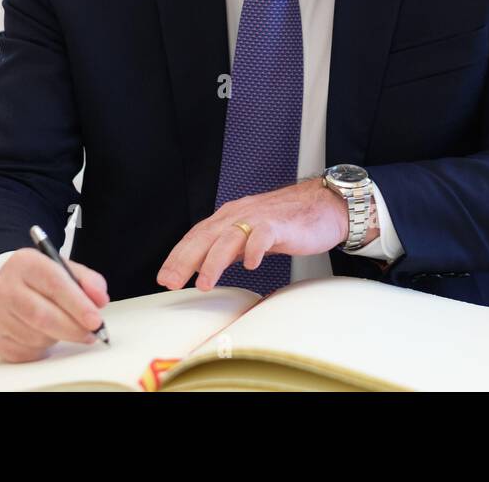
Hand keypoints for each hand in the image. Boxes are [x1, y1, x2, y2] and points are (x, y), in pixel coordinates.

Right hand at [0, 249, 109, 362]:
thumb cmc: (36, 279)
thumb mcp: (62, 268)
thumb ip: (87, 280)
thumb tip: (100, 301)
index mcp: (27, 264)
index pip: (55, 285)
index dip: (78, 305)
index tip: (96, 320)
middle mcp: (6, 289)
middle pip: (43, 316)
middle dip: (73, 329)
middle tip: (92, 334)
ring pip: (36, 337)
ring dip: (58, 337)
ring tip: (64, 327)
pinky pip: (26, 352)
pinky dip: (43, 348)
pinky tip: (45, 335)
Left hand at [156, 178, 348, 291]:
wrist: (324, 205)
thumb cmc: (287, 222)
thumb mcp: (250, 234)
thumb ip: (228, 247)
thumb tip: (203, 266)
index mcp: (230, 217)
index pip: (197, 235)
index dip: (178, 256)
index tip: (164, 277)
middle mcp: (240, 214)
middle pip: (206, 236)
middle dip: (185, 259)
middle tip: (172, 282)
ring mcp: (260, 218)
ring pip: (230, 237)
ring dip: (214, 260)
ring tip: (204, 282)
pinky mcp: (281, 224)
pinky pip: (264, 235)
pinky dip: (255, 249)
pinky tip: (251, 264)